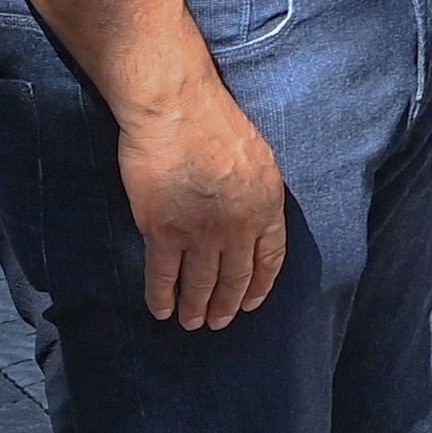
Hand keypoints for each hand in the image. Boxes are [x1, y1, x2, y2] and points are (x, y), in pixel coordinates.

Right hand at [114, 83, 286, 329]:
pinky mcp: (163, 231)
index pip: (269, 259)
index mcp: (267, 206)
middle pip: (235, 278)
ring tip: (192, 323)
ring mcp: (201, 232)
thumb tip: (255, 217)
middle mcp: (239, 226)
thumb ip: (260, 192)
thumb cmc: (216, 122)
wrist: (177, 109)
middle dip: (227, 305)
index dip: (259, 286)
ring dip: (196, 309)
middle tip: (219, 322)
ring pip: (201, 284)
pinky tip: (162, 310)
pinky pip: (164, 275)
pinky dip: (162, 297)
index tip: (250, 302)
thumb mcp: (260, 158)